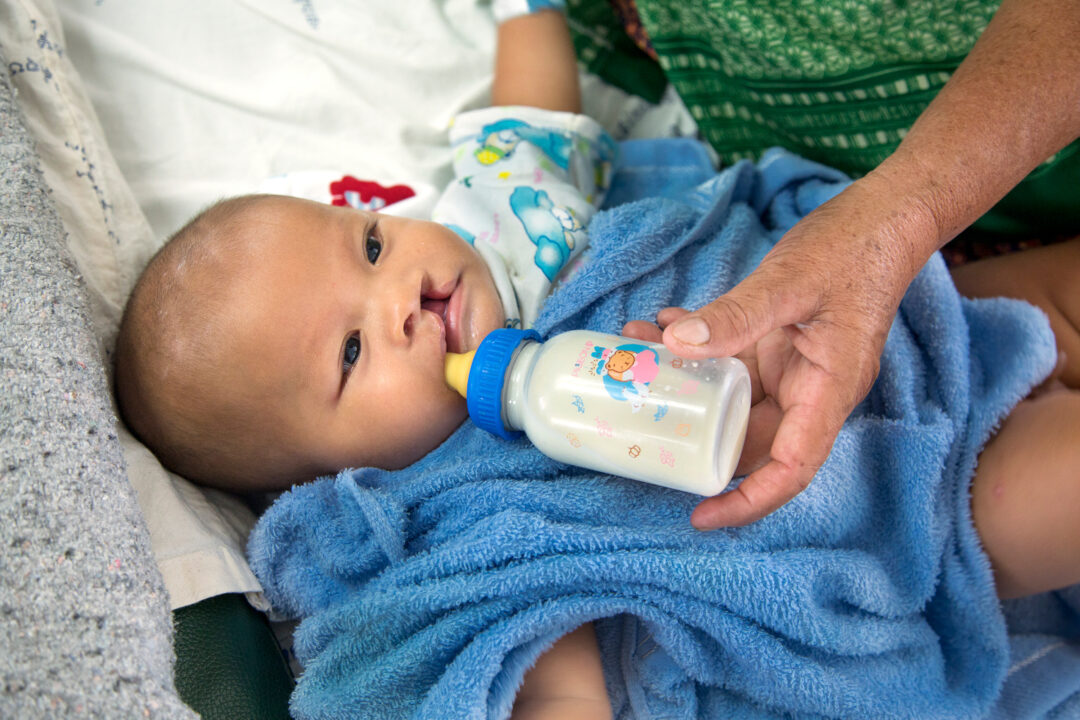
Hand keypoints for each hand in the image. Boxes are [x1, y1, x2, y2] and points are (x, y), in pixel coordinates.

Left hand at [625, 176, 935, 528]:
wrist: (882, 218)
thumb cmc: (853, 250)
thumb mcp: (789, 282)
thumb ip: (736, 315)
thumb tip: (675, 342)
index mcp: (827, 390)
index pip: (791, 468)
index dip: (749, 502)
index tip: (701, 515)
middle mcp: (809, 390)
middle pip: (749, 438)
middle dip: (694, 432)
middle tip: (640, 418)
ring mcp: (791, 369)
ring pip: (730, 398)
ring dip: (685, 380)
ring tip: (637, 349)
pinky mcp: (777, 346)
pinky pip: (730, 362)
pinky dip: (694, 347)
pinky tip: (661, 323)